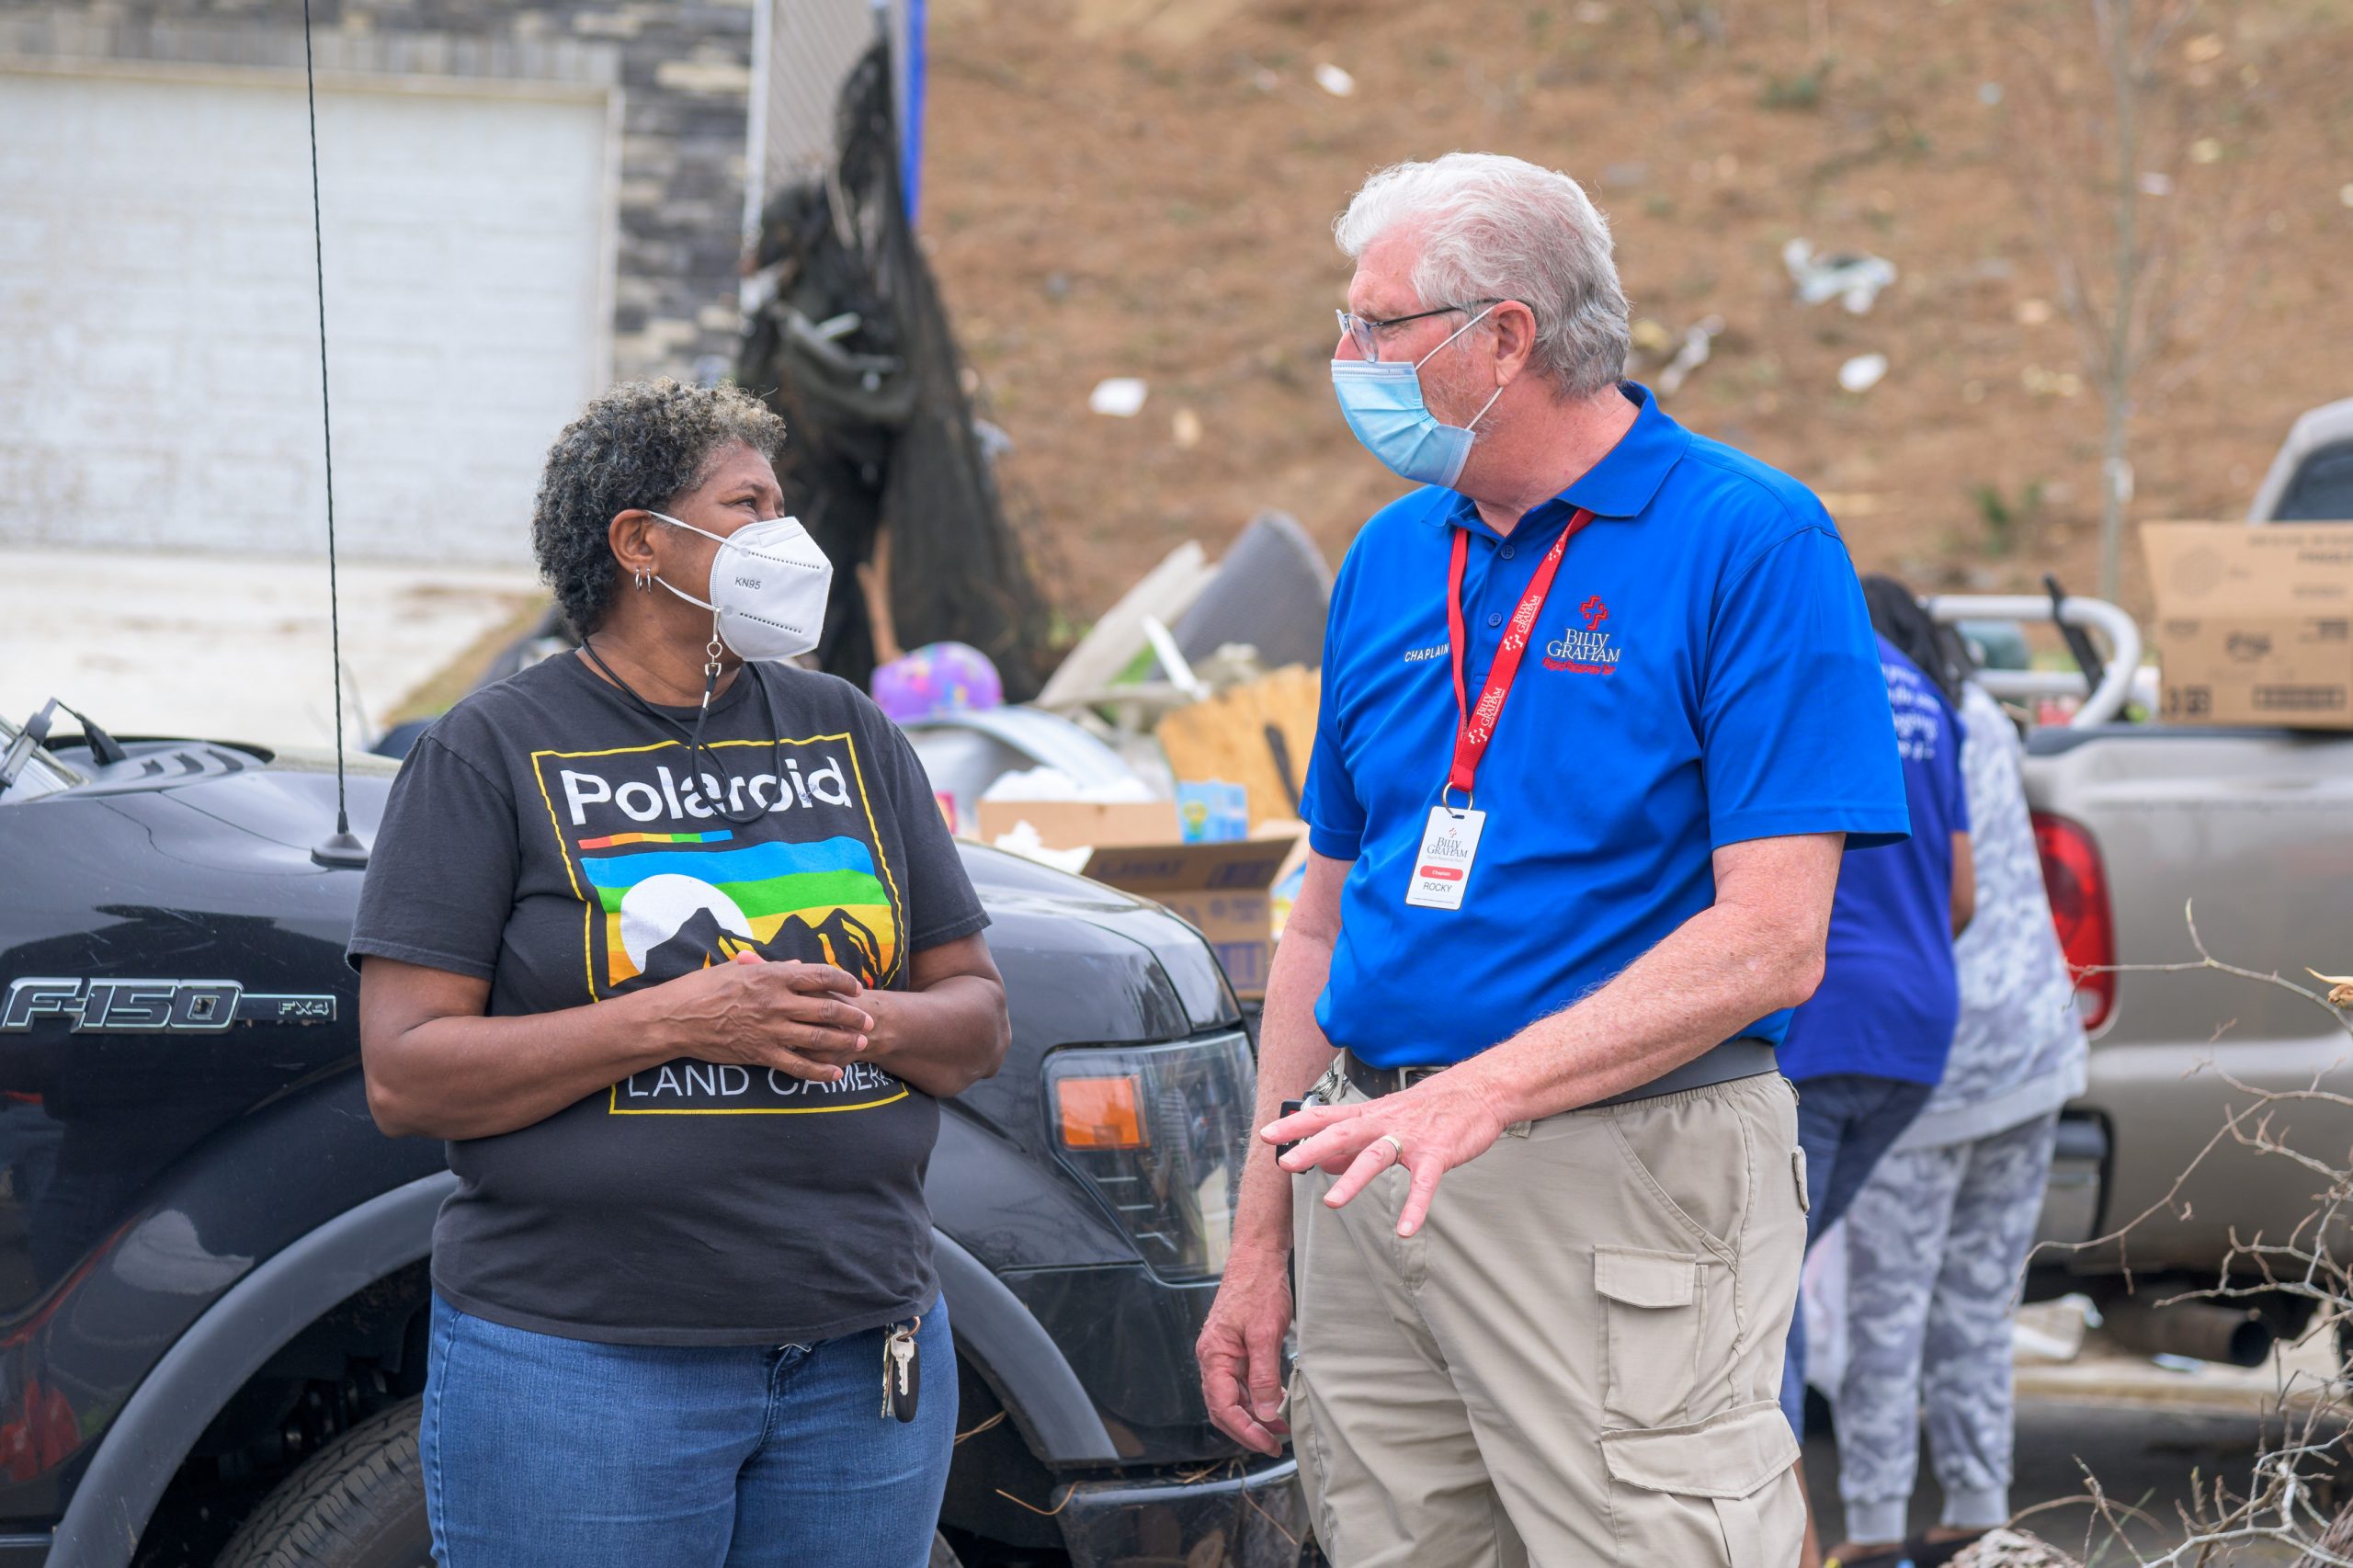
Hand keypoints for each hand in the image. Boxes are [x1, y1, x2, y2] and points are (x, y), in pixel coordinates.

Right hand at [659, 952, 872, 1082]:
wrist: (675, 1018)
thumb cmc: (703, 988)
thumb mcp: (737, 968)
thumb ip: (771, 967)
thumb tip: (798, 966)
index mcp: (771, 975)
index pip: (819, 974)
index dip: (844, 980)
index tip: (857, 987)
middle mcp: (776, 1001)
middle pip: (827, 1007)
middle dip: (853, 1014)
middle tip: (868, 1020)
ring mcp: (770, 1029)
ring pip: (818, 1037)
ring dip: (844, 1041)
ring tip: (860, 1043)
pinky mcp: (760, 1053)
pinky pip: (798, 1065)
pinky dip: (820, 1071)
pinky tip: (836, 1074)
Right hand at [1197, 1245, 1292, 1456]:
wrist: (1258, 1257)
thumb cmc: (1258, 1288)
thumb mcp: (1265, 1334)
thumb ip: (1263, 1375)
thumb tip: (1265, 1412)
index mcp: (1214, 1355)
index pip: (1223, 1407)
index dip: (1245, 1430)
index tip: (1268, 1443)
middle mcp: (1213, 1358)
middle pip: (1223, 1407)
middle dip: (1248, 1429)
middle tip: (1275, 1443)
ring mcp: (1223, 1353)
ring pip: (1233, 1397)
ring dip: (1254, 1415)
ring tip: (1280, 1426)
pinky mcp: (1235, 1348)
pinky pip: (1240, 1382)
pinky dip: (1256, 1397)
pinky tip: (1275, 1401)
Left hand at [1268, 1073, 1510, 1236]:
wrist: (1479, 1090)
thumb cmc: (1432, 1106)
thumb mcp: (1388, 1118)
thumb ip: (1355, 1140)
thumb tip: (1325, 1163)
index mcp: (1371, 1115)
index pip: (1325, 1116)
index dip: (1295, 1125)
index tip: (1266, 1135)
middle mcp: (1385, 1123)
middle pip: (1343, 1132)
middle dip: (1312, 1147)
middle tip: (1286, 1163)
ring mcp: (1411, 1138)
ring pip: (1376, 1156)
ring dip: (1353, 1179)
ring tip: (1333, 1203)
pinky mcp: (1437, 1154)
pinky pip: (1423, 1183)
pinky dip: (1415, 1207)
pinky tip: (1405, 1230)